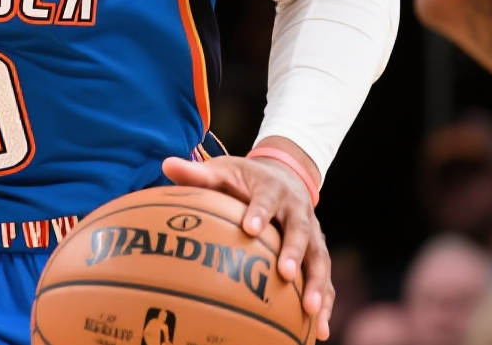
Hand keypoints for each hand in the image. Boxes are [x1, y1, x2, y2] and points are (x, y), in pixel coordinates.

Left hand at [162, 148, 332, 340]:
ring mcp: (312, 233)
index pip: (267, 200)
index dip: (259, 213)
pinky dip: (324, 301)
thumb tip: (166, 164)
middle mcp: (298, 211)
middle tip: (286, 274)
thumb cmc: (246, 179)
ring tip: (310, 311)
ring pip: (319, 258)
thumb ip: (198, 173)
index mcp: (274, 189)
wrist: (284, 175)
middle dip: (296, 253)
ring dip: (316, 284)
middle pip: (301, 231)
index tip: (249, 229)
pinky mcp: (317, 252)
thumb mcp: (224, 171)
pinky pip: (323, 278)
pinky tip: (319, 330)